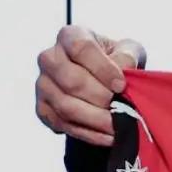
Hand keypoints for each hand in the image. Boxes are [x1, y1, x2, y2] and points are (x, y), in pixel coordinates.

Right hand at [35, 26, 145, 146]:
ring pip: (66, 106)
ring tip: (119, 124)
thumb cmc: (117, 60)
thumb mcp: (129, 50)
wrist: (104, 80)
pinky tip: (109, 135)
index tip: (121, 84)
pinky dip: (89, 133)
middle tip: (122, 107)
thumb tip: (124, 69)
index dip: (102, 68)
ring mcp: (43, 85)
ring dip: (96, 119)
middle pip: (71, 80)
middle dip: (101, 97)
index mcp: (70, 36)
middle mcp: (50, 58)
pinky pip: (63, 124)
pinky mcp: (43, 109)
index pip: (80, 48)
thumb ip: (128, 55)